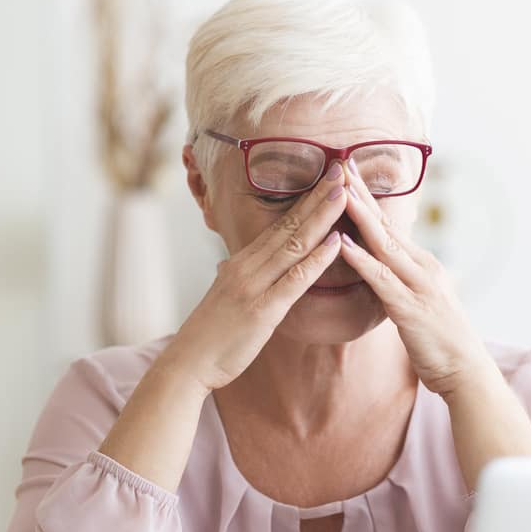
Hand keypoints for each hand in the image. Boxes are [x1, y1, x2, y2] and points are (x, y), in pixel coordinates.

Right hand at [161, 164, 348, 392]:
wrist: (186, 363)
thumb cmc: (208, 336)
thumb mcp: (221, 298)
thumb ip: (232, 279)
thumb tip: (228, 266)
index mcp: (241, 263)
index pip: (279, 225)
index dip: (305, 201)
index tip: (326, 180)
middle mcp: (247, 267)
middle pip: (288, 225)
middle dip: (317, 196)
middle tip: (341, 168)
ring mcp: (254, 286)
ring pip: (294, 244)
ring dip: (321, 217)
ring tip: (344, 192)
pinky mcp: (262, 310)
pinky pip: (295, 280)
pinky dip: (317, 259)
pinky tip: (336, 241)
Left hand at [337, 159, 492, 398]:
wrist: (467, 371)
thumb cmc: (441, 343)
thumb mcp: (421, 303)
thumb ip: (403, 283)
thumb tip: (385, 270)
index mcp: (422, 266)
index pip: (389, 226)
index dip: (367, 199)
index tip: (347, 174)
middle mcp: (422, 268)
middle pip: (384, 225)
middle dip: (361, 195)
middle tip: (339, 164)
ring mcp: (418, 286)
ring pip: (383, 245)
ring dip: (358, 217)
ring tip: (337, 193)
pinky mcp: (411, 309)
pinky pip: (381, 280)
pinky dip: (361, 261)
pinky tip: (343, 245)